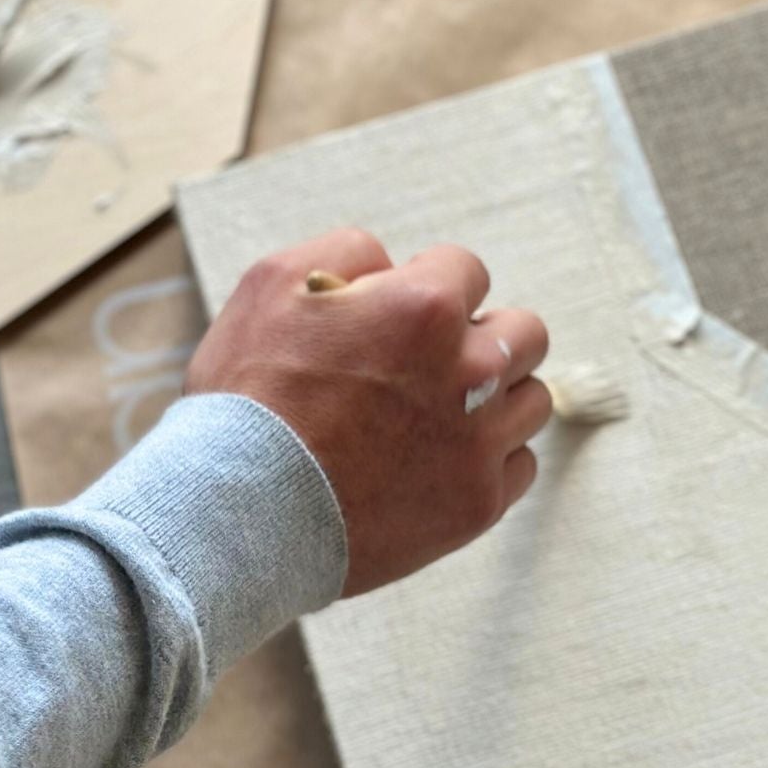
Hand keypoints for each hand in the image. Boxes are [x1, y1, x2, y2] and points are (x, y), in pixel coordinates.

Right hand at [185, 227, 551, 596]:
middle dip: (483, 336)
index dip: (426, 287)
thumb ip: (350, 252)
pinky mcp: (477, 503)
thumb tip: (393, 268)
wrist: (236, 515)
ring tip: (437, 414)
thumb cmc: (248, 395)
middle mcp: (470, 371)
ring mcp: (479, 443)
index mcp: (426, 307)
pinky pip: (519, 465)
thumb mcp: (272, 282)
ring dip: (495, 399)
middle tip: (431, 363)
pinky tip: (437, 461)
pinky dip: (488, 460)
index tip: (396, 317)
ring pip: (531, 400)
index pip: (468, 271)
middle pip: (524, 333)